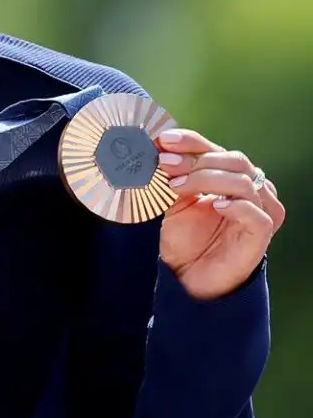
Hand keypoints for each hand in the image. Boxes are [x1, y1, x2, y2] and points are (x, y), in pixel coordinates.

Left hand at [155, 129, 284, 300]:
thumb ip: (171, 177)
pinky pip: (257, 214)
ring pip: (244, 182)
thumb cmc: (185, 237)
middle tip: (165, 163)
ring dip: (207, 178)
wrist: (190, 277)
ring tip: (176, 185)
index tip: (164, 140)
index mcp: (229, 176)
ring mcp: (259, 210)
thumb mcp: (173, 202)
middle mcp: (250, 189)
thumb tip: (155, 149)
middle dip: (196, 159)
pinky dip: (237, 205)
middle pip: (234, 161)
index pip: (216, 149)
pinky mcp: (261, 233)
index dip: (192, 142)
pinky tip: (216, 205)